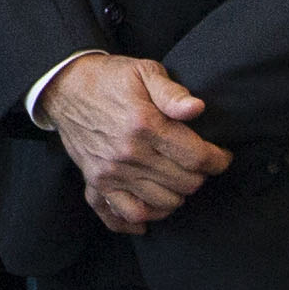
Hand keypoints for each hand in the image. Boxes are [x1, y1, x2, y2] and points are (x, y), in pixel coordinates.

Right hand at [43, 52, 228, 234]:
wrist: (66, 89)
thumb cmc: (111, 78)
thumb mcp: (144, 71)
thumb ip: (172, 92)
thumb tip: (197, 108)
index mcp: (144, 124)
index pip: (196, 157)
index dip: (217, 160)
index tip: (221, 156)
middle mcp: (128, 153)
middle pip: (184, 183)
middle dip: (199, 175)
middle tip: (198, 164)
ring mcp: (111, 172)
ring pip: (162, 203)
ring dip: (178, 194)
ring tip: (179, 179)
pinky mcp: (97, 182)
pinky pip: (126, 214)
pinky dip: (145, 218)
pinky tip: (155, 208)